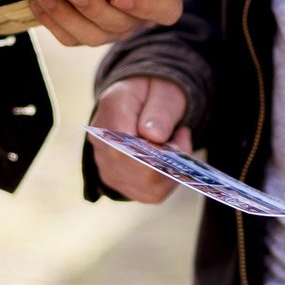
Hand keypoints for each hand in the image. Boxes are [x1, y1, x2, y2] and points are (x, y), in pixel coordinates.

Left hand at [28, 0, 185, 46]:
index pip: (166, 9)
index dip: (147, 6)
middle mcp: (136, 15)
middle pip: (121, 24)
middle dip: (96, 9)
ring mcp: (109, 28)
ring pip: (93, 36)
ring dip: (69, 17)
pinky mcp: (81, 34)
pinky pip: (68, 37)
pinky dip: (52, 21)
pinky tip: (37, 0)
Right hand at [89, 75, 190, 202]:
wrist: (143, 99)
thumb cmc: (154, 92)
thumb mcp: (164, 90)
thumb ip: (160, 111)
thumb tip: (154, 136)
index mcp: (110, 111)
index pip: (125, 145)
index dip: (156, 151)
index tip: (180, 135)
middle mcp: (102, 144)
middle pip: (139, 171)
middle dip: (171, 160)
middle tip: (182, 137)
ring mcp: (108, 167)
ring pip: (148, 188)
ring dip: (173, 171)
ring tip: (176, 144)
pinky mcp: (121, 183)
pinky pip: (151, 194)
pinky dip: (169, 180)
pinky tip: (170, 160)